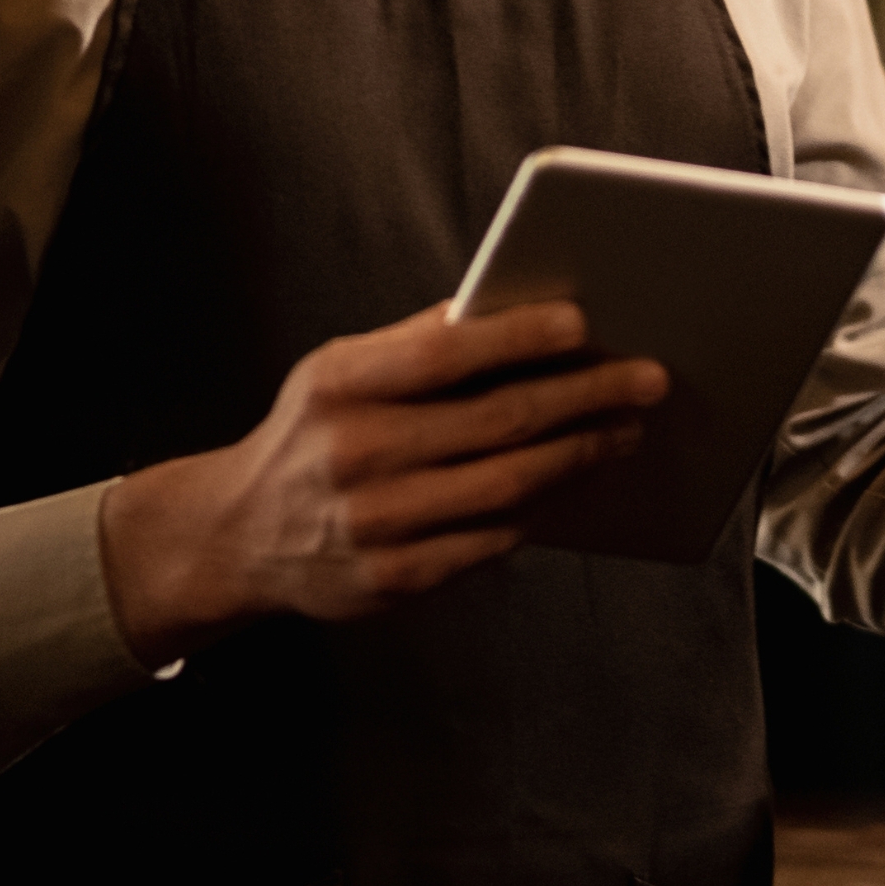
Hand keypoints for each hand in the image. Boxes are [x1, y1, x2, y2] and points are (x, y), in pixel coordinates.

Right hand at [98, 301, 665, 667]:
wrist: (239, 535)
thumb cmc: (309, 436)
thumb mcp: (335, 369)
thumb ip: (413, 342)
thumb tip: (506, 307)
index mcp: (341, 385)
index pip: (444, 353)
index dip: (519, 336)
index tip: (582, 322)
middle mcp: (356, 454)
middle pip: (496, 422)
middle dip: (585, 397)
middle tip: (645, 379)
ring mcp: (378, 523)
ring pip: (508, 486)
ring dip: (580, 455)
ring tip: (626, 429)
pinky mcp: (397, 578)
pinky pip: (493, 541)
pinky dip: (544, 510)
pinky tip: (577, 484)